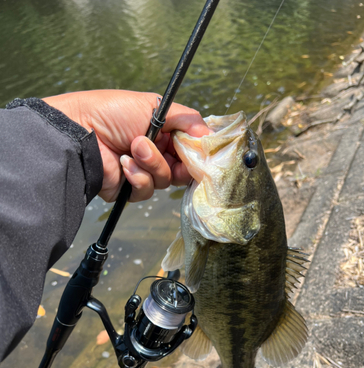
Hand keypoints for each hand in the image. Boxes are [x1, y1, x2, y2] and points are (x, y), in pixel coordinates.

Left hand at [43, 90, 208, 201]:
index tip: (201, 153)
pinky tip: (124, 164)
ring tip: (134, 148)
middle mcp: (154, 152)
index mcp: (161, 132)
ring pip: (165, 180)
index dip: (196, 152)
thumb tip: (209, 134)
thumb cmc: (112, 113)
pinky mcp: (129, 188)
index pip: (189, 147)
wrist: (79, 133)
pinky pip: (146, 190)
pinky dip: (138, 177)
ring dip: (152, 163)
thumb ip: (186, 118)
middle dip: (179, 161)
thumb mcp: (154, 106)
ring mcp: (142, 171)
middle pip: (183, 169)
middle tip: (171, 153)